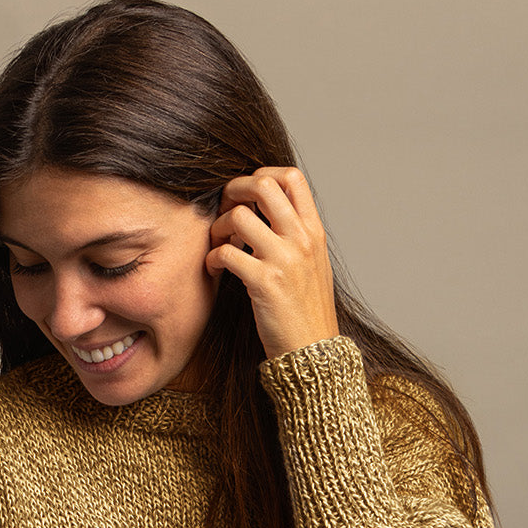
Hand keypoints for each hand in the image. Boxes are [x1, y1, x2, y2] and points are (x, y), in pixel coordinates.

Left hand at [206, 166, 339, 360]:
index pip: (292, 177)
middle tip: (225, 209)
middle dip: (234, 190)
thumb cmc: (308, 313)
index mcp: (314, 232)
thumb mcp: (313, 265)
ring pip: (240, 215)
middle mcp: (302, 240)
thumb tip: (268, 212)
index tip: (247, 193)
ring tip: (218, 244)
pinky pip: (226, 253)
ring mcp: (284, 260)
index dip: (262, 174)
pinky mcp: (265, 283)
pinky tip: (215, 269)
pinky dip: (213, 258)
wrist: (314, 353)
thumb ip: (296, 236)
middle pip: (263, 185)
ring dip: (219, 227)